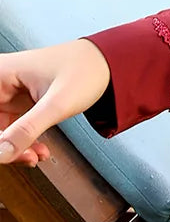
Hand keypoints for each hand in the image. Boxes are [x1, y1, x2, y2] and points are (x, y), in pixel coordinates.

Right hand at [0, 40, 110, 165]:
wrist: (107, 65)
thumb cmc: (85, 70)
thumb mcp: (56, 104)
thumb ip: (27, 130)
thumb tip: (1, 154)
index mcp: (0, 73)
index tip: (6, 153)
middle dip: (4, 145)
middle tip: (26, 157)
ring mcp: (7, 93)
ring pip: (0, 131)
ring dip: (14, 148)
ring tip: (37, 155)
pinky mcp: (17, 103)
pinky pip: (10, 129)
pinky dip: (22, 143)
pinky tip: (38, 150)